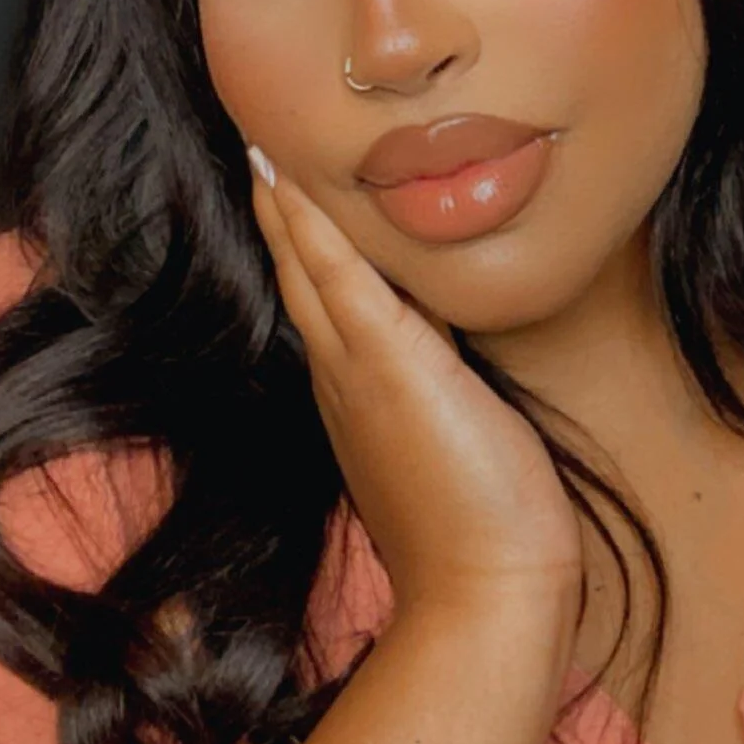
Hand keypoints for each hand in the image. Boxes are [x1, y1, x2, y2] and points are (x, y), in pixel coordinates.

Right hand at [248, 149, 583, 625]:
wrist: (485, 593)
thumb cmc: (485, 534)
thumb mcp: (455, 446)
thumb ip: (441, 404)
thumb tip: (455, 376)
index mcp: (359, 401)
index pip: (326, 309)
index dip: (305, 256)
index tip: (291, 208)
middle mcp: (343, 381)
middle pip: (300, 280)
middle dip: (282, 218)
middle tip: (258, 157)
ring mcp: (357, 371)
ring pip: (310, 268)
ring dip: (286, 207)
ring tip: (262, 149)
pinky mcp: (387, 361)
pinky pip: (337, 275)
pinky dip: (310, 226)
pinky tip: (288, 179)